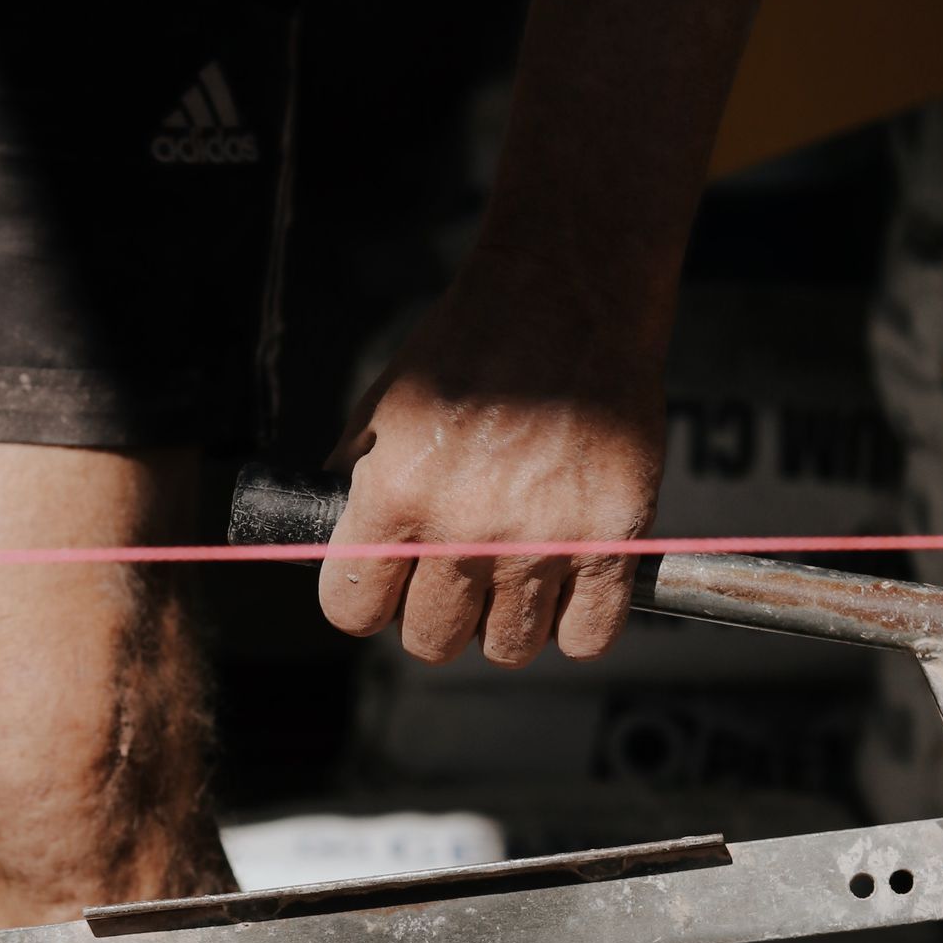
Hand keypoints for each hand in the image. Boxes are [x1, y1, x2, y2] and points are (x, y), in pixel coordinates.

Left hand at [316, 253, 667, 667]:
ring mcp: (543, 539)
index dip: (366, 602)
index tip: (387, 588)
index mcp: (396, 495)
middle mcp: (465, 528)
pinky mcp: (612, 539)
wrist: (566, 293)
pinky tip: (565, 586)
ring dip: (505, 622)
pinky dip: (574, 625)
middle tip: (456, 575)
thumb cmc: (472, 348)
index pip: (353, 611)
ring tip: (513, 573)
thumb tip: (331, 555)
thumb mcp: (383, 411)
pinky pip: (586, 638)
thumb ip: (354, 488)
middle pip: (430, 642)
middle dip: (436, 616)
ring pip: (507, 648)